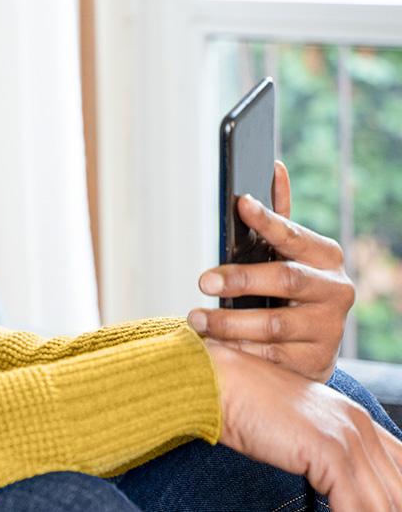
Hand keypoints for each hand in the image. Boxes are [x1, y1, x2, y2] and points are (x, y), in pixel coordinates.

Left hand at [188, 160, 353, 382]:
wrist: (311, 348)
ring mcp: (328, 327)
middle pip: (284, 280)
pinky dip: (239, 349)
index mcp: (324, 256)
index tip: (241, 204)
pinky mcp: (316, 361)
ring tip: (195, 319)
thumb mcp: (287, 255)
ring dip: (228, 322)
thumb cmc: (289, 291)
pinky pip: (270, 354)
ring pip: (273, 324)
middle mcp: (334, 290)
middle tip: (203, 282)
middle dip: (240, 279)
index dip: (268, 220)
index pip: (292, 234)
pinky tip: (215, 345)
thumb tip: (274, 168)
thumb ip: (278, 219)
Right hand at [205, 339, 401, 509]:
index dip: (393, 493)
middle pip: (397, 487)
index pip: (400, 465)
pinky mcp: (329, 452)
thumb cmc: (239, 402)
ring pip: (382, 502)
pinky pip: (356, 506)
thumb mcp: (293, 424)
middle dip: (384, 508)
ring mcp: (346, 436)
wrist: (214, 380)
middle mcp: (358, 424)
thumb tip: (326, 480)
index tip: (379, 505)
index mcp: (354, 418)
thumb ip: (318, 448)